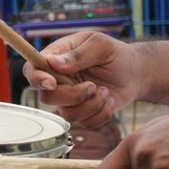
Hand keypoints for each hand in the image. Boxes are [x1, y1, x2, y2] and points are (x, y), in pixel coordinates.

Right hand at [23, 32, 139, 127]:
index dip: (36, 78)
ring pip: (67, 114)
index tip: (52, 83)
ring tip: (104, 92)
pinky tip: (108, 100)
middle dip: (73, 95)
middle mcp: (58, 80)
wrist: (136, 73)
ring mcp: (69, 98)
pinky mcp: (83, 113)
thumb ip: (78, 54)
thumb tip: (53, 63)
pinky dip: (101, 114)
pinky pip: (85, 123)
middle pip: (47, 97)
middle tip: (93, 85)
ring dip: (91, 105)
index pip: (32, 69)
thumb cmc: (116, 54)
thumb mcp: (100, 46)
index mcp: (56, 58)